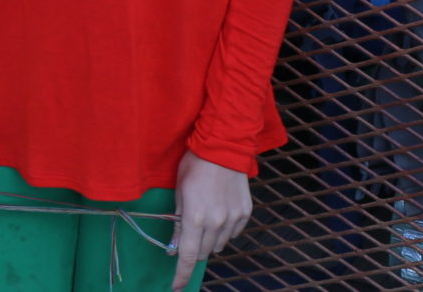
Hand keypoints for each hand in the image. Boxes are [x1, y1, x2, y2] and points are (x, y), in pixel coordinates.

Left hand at [169, 152, 250, 288]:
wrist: (224, 145)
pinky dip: (224, 231)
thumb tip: (176, 246)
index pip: (188, 257)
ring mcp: (233, 218)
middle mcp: (216, 222)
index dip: (181, 275)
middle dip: (194, 250)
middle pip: (203, 253)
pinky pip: (233, 233)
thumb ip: (178, 222)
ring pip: (218, 245)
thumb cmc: (195, 165)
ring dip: (209, 241)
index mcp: (195, 218)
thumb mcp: (179, 192)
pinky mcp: (245, 212)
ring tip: (206, 220)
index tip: (177, 287)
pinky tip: (220, 214)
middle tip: (190, 234)